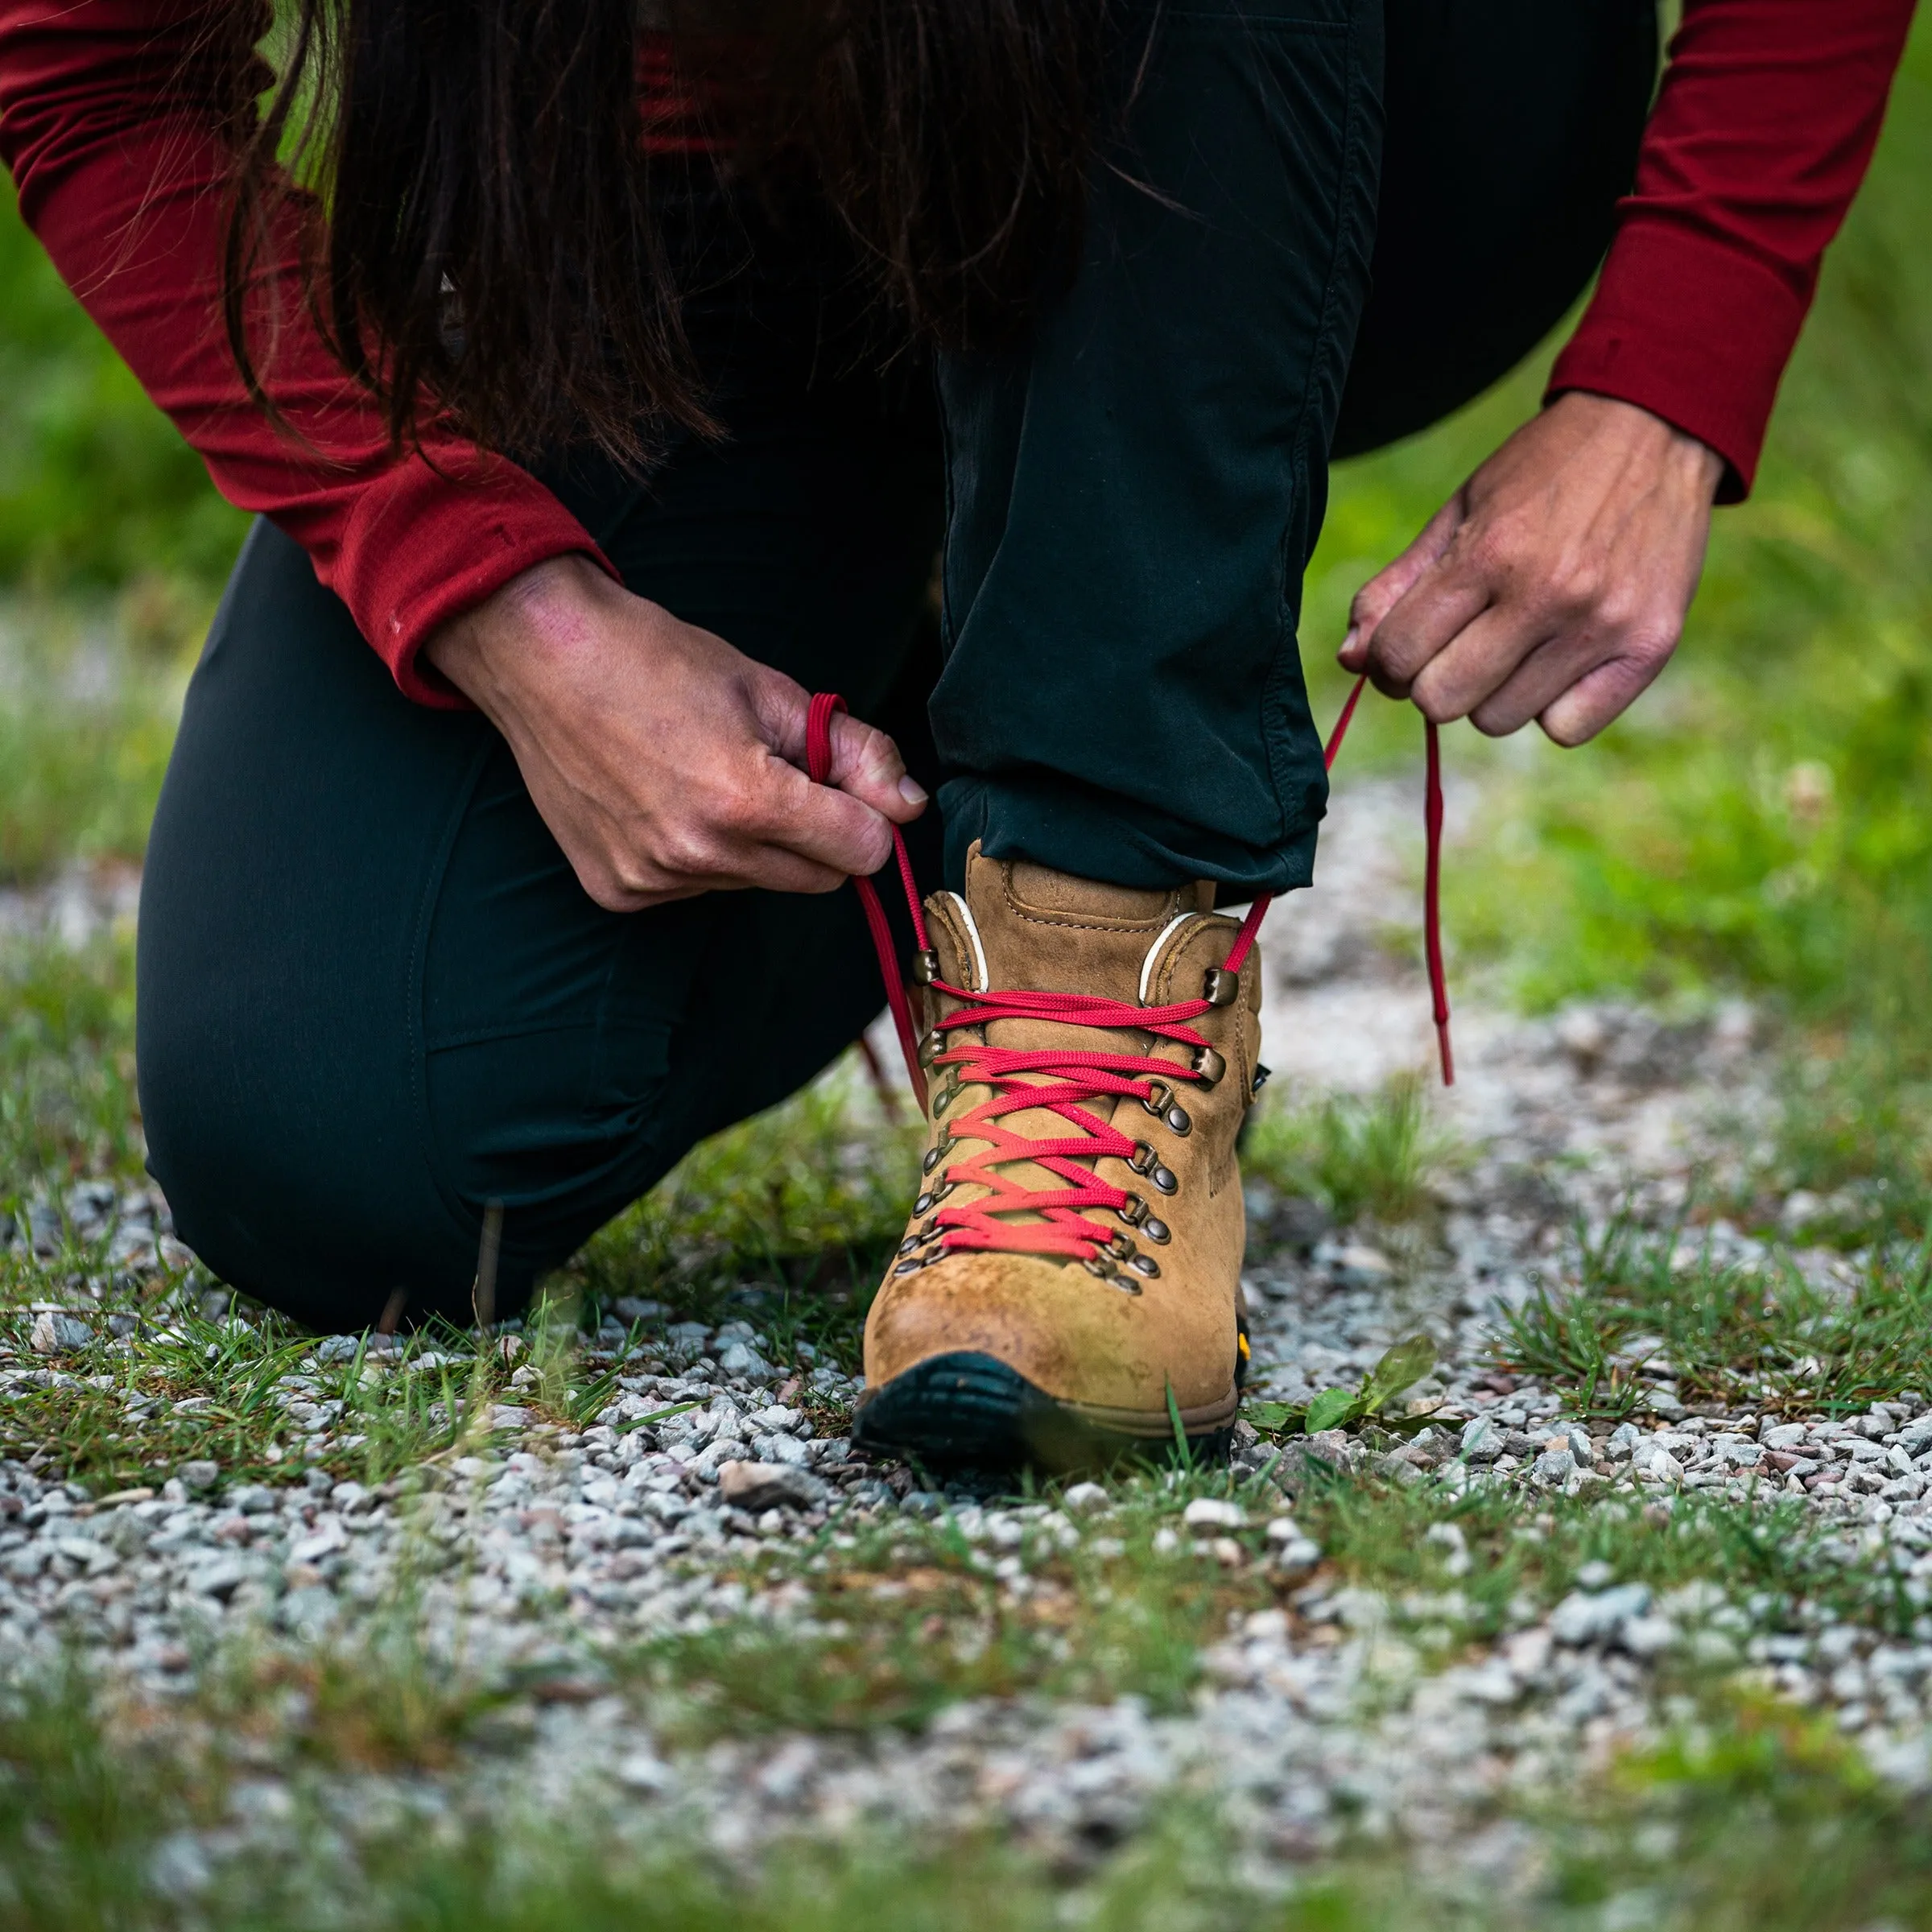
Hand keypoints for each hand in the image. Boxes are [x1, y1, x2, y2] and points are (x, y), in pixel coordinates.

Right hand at [426, 555, 925, 909]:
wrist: (542, 659)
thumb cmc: (657, 661)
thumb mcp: (770, 690)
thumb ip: (854, 753)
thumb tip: (911, 806)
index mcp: (746, 799)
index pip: (862, 853)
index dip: (865, 817)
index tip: (842, 785)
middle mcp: (699, 853)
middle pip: (816, 879)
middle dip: (816, 834)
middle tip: (769, 770)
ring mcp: (653, 879)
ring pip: (757, 885)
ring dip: (755, 845)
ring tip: (703, 776)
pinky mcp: (618, 892)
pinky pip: (697, 890)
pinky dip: (698, 856)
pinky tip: (663, 800)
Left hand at [1339, 392, 1724, 745]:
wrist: (1656, 430)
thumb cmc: (1541, 475)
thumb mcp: (1459, 512)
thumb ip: (1396, 587)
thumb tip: (1351, 660)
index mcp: (1489, 552)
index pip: (1398, 654)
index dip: (1387, 660)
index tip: (1405, 645)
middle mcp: (1548, 593)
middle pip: (1442, 700)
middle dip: (1434, 680)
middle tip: (1459, 645)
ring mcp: (1602, 625)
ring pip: (1499, 720)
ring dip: (1493, 693)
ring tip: (1518, 641)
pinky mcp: (1649, 648)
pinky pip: (1565, 729)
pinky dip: (1552, 708)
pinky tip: (1560, 660)